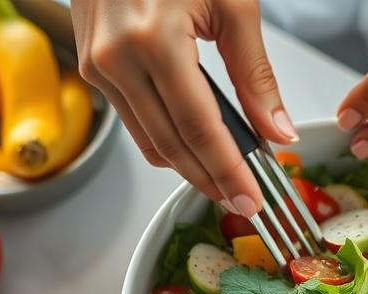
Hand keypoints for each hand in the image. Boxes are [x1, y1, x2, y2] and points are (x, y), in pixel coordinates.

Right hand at [71, 0, 297, 216]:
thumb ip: (255, 74)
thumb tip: (276, 129)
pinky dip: (165, 138)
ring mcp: (97, 65)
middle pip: (170, 145)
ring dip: (188, 166)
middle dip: (210, 179)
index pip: (198, 127)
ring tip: (225, 180)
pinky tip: (194, 146)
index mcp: (153, 39)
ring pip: (147, 140)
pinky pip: (132, 119)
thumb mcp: (232, 4)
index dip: (228, 169)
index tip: (251, 197)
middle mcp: (116, 57)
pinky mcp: (91, 67)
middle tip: (242, 201)